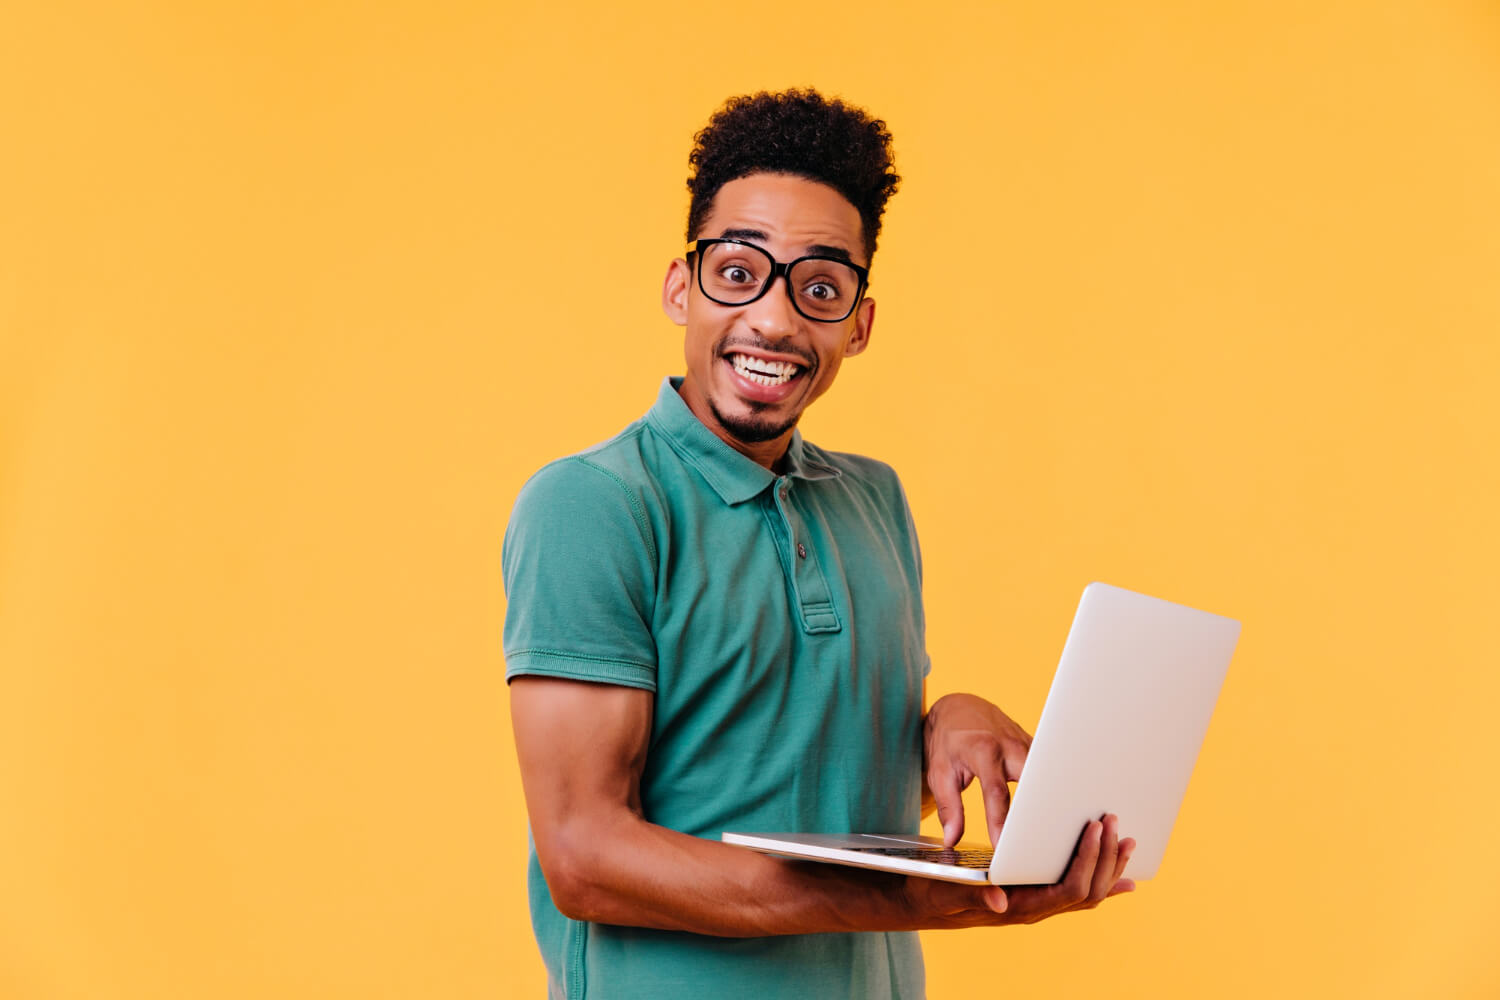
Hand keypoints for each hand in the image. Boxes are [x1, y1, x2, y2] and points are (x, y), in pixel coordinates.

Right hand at [901, 814, 1136, 928]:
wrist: (921, 899)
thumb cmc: (931, 890)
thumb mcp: (944, 888)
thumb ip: (971, 894)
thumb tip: (1000, 902)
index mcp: (1018, 907)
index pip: (1068, 891)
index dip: (1087, 862)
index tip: (1094, 829)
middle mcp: (1033, 909)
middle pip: (1086, 891)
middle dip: (1105, 858)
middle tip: (1114, 823)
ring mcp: (1037, 903)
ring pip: (1087, 891)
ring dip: (1109, 865)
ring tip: (1125, 839)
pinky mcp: (1035, 893)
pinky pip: (1075, 887)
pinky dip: (1099, 875)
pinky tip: (1117, 871)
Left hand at [923, 693, 1032, 846]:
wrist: (959, 708)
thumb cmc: (948, 740)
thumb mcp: (939, 772)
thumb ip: (948, 807)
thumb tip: (951, 839)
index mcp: (984, 750)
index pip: (996, 791)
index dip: (1000, 821)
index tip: (1002, 846)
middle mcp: (1011, 746)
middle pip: (1032, 784)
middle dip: (1035, 813)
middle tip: (1033, 846)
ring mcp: (1028, 745)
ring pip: (1045, 780)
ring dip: (1046, 805)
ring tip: (1046, 837)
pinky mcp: (1036, 749)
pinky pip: (1046, 774)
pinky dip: (1047, 794)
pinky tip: (1050, 815)